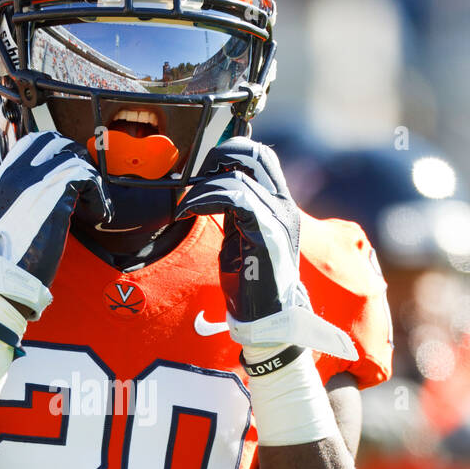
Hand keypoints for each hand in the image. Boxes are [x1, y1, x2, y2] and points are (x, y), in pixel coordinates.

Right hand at [0, 131, 109, 317]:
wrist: (5, 280)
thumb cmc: (7, 261)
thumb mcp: (4, 222)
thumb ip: (18, 200)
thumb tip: (45, 194)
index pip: (30, 144)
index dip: (55, 153)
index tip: (69, 175)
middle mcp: (14, 175)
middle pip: (53, 142)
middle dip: (74, 158)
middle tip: (85, 184)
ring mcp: (34, 183)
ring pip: (74, 158)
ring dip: (90, 181)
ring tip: (94, 205)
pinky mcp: (56, 196)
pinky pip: (88, 179)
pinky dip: (99, 197)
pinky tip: (98, 215)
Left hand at [179, 139, 355, 361]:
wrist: (269, 317)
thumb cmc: (251, 280)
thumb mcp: (241, 235)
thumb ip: (235, 210)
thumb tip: (213, 187)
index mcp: (280, 205)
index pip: (263, 158)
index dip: (233, 151)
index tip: (205, 165)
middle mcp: (284, 206)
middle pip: (257, 156)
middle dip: (221, 156)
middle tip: (195, 174)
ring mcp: (278, 218)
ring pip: (238, 178)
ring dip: (203, 187)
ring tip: (185, 205)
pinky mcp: (266, 232)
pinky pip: (234, 198)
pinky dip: (205, 199)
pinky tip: (188, 212)